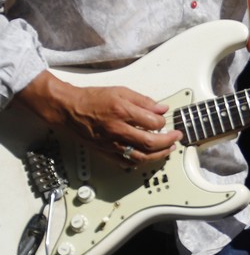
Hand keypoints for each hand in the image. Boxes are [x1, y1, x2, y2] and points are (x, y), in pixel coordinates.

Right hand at [16, 72, 181, 164]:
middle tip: (176, 137)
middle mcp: (117, 130)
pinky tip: (147, 156)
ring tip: (168, 149)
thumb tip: (161, 108)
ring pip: (140, 156)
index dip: (163, 122)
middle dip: (168, 141)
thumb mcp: (121, 92)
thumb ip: (143, 101)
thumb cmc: (92, 99)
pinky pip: (126, 162)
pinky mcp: (105, 151)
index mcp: (122, 112)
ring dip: (158, 154)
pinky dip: (140, 161)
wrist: (68, 109)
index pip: (153, 122)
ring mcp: (111, 143)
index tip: (165, 120)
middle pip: (150, 142)